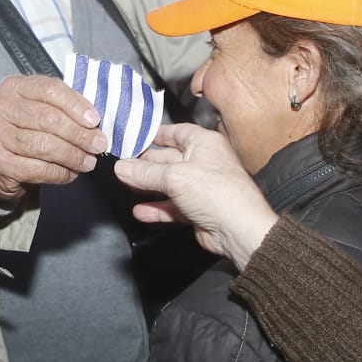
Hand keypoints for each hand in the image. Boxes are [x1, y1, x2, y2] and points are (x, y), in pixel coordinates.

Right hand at [0, 75, 106, 205]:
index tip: (95, 121)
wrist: (0, 164)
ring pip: (44, 145)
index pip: (50, 89)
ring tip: (88, 162)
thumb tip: (94, 121)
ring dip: (72, 156)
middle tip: (98, 145)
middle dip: (79, 134)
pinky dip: (59, 173)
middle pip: (48, 118)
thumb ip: (66, 108)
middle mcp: (2, 108)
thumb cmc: (28, 132)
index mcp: (15, 87)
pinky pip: (37, 168)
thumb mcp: (44, 110)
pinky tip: (70, 174)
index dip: (76, 105)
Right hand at [112, 123, 278, 268]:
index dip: (156, 135)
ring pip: (168, 184)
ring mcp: (201, 187)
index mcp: (204, 144)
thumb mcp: (175, 177)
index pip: (177, 132)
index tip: (136, 138)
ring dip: (148, 186)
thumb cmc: (220, 194)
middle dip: (146, 164)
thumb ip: (145, 173)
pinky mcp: (197, 210)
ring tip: (127, 185)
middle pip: (168, 159)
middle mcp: (204, 162)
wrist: (238, 230)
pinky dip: (157, 208)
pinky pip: (172, 206)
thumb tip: (123, 167)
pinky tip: (141, 211)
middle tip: (124, 166)